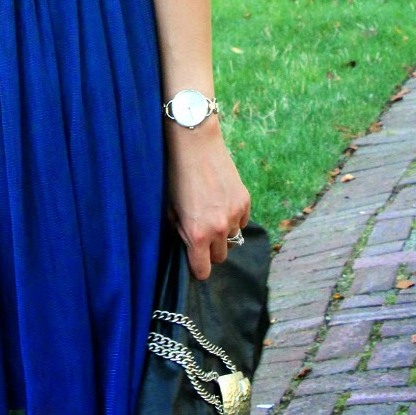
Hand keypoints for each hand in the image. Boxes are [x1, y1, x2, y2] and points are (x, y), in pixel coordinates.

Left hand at [164, 120, 250, 280]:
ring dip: (223, 232)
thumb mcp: (170, 207)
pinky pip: (242, 221)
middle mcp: (219, 229)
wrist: (195, 144)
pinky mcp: (245, 201)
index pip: (203, 270)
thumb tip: (188, 243)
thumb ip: (180, 231)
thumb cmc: (176, 175)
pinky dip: (234, 217)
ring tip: (210, 212)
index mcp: (197, 234)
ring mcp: (235, 215)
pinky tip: (221, 201)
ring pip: (232, 238)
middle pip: (220, 257)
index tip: (195, 261)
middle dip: (210, 250)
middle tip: (201, 233)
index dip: (198, 268)